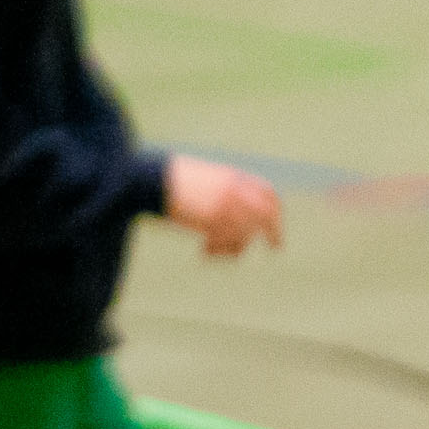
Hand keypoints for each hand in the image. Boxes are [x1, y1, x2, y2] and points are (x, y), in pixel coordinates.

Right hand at [165, 156, 284, 258]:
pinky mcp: (216, 221)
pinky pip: (228, 242)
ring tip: (211, 248)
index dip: (275, 209)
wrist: (152, 179)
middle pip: (267, 215)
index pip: (267, 193)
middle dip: (274, 231)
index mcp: (234, 178)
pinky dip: (218, 250)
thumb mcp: (206, 179)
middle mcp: (236, 191)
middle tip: (276, 247)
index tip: (276, 220)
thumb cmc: (172, 180)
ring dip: (231, 247)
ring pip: (246, 234)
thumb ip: (226, 192)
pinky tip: (203, 250)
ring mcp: (227, 206)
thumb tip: (239, 217)